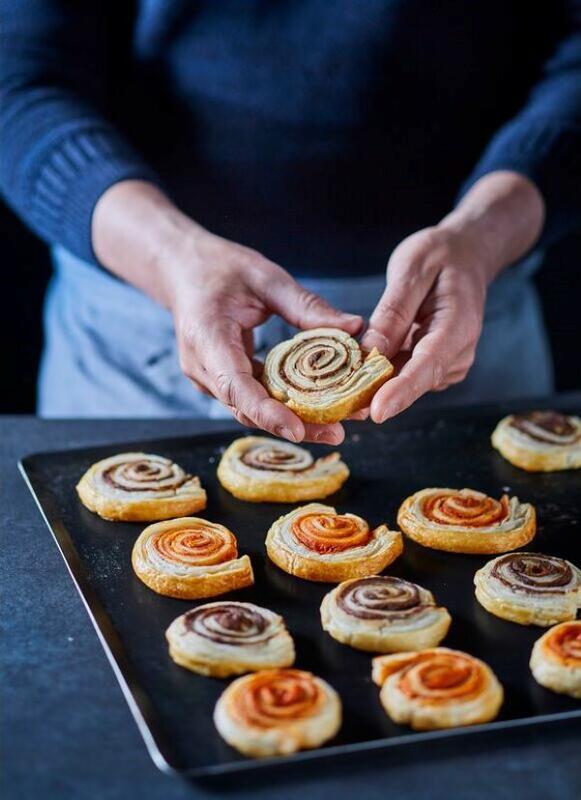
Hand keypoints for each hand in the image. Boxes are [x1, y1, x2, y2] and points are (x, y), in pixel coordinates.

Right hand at [164, 229, 362, 441]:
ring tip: (335, 426)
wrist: (182, 269)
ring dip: (290, 419)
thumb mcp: (267, 278)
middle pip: (246, 409)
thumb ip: (307, 306)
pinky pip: (251, 398)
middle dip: (291, 425)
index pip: (235, 386)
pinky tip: (315, 407)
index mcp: (207, 338)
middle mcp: (203, 367)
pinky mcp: (220, 380)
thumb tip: (355, 327)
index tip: (296, 430)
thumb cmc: (220, 268)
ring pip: (250, 410)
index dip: (265, 412)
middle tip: (337, 434)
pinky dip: (280, 405)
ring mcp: (208, 378)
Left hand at [361, 171, 544, 421]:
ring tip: (340, 378)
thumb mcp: (411, 271)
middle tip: (334, 399)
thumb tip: (371, 354)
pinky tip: (358, 365)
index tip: (377, 412)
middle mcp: (458, 352)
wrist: (465, 255)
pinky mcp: (434, 366)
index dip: (401, 391)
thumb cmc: (439, 256)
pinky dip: (379, 373)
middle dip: (375, 392)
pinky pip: (402, 375)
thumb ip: (392, 313)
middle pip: (413, 381)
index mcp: (458, 326)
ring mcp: (447, 363)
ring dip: (373, 382)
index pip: (428, 366)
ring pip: (403, 381)